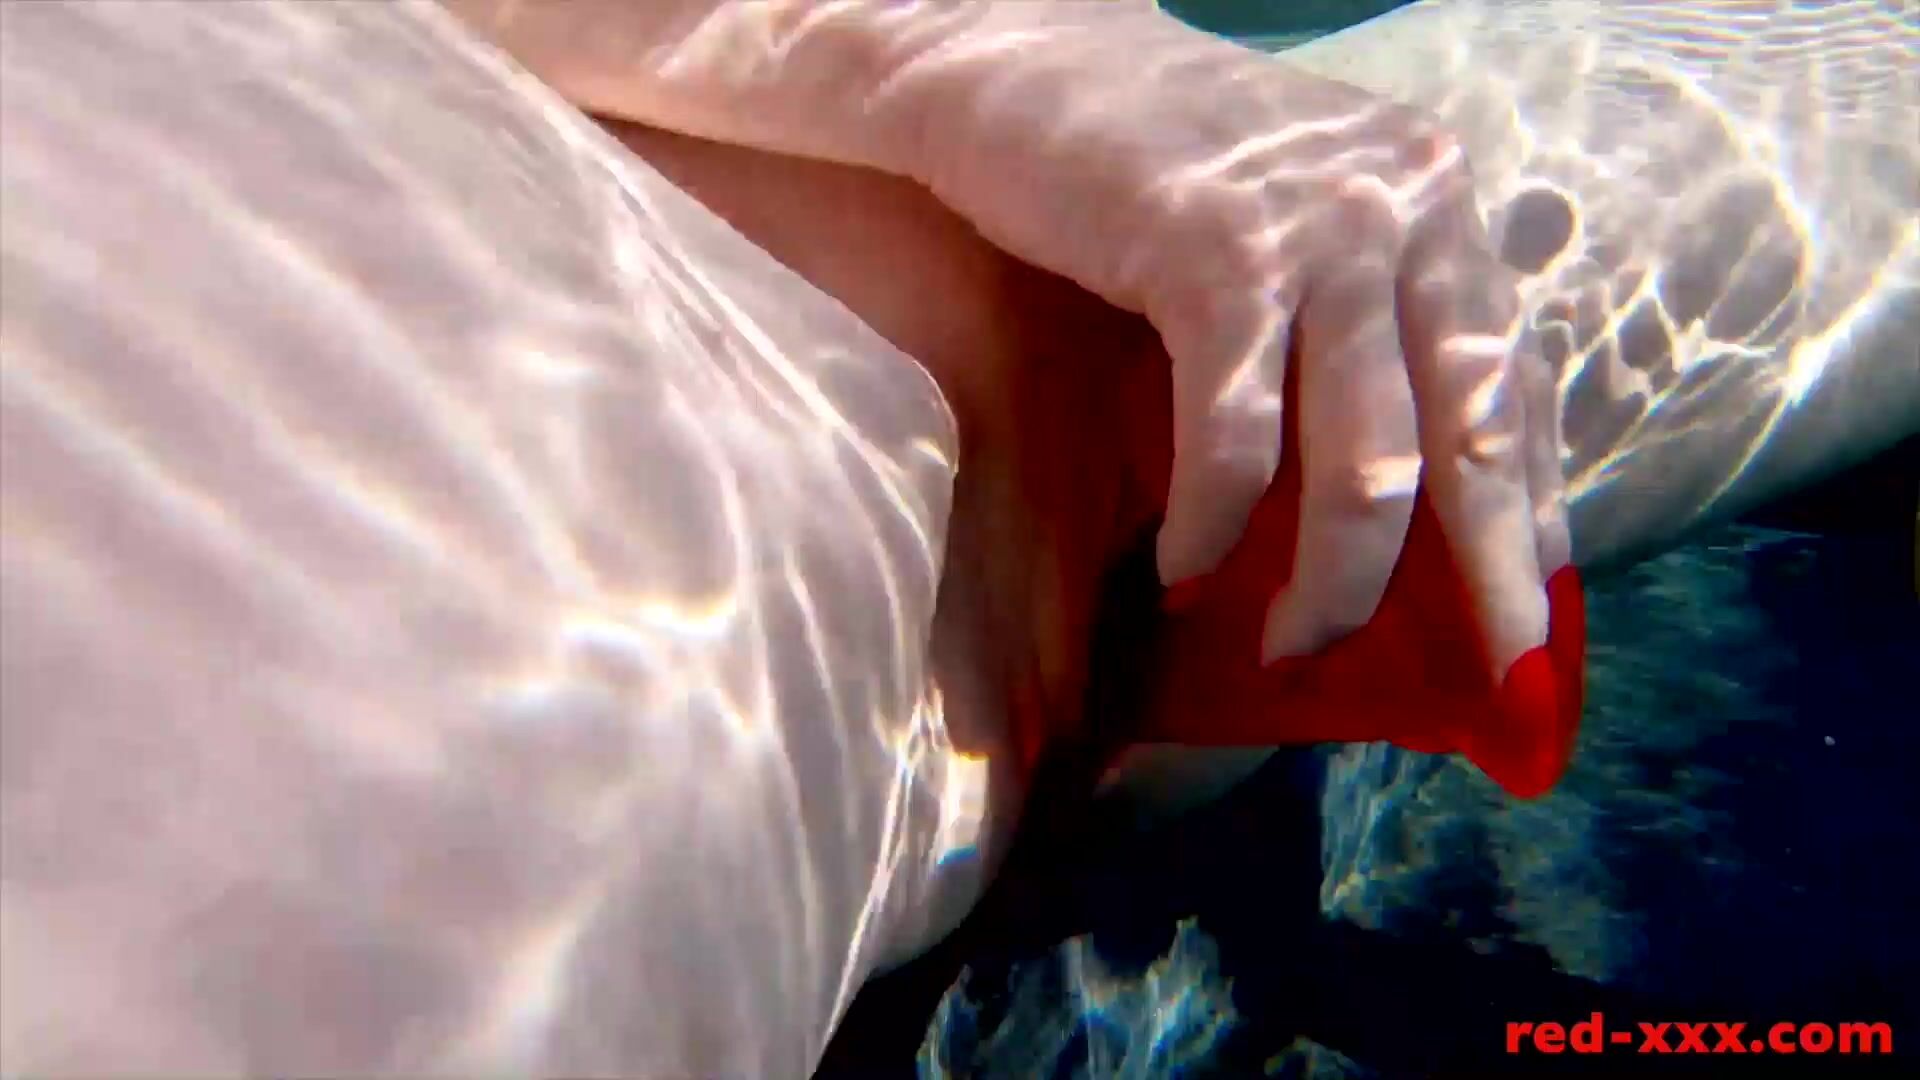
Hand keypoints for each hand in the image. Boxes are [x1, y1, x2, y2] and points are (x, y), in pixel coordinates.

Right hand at [889, 4, 1571, 679]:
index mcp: (1439, 205)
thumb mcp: (1291, 228)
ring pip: (1366, 465)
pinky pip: (1236, 442)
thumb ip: (1357, 326)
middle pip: (1475, 438)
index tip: (1537, 620)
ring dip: (1333, 585)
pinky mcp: (1218, 254)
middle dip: (1490, 582)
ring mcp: (1318, 228)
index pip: (1517, 388)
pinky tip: (1183, 569)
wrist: (1018, 59)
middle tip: (1489, 683)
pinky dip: (1211, 526)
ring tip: (1290, 648)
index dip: (1535, 513)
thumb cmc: (1150, 171)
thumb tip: (1392, 501)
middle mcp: (1407, 208)